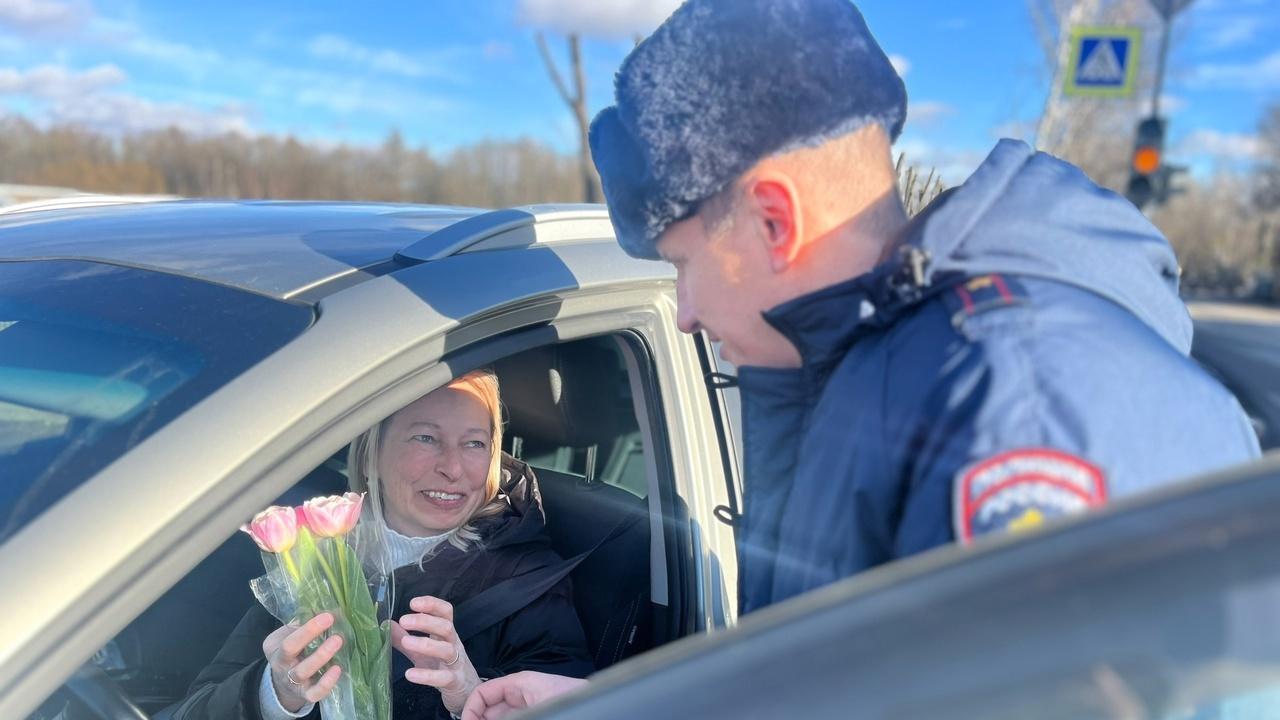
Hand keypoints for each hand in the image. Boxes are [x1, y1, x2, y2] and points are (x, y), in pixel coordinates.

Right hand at [262, 612, 342, 712]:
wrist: (282, 684)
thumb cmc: (290, 653)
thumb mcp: (287, 638)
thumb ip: (301, 626)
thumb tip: (329, 609)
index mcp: (278, 649)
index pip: (289, 637)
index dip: (308, 628)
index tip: (328, 616)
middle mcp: (282, 665)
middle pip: (291, 650)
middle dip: (310, 634)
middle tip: (332, 624)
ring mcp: (294, 682)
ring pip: (303, 671)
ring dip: (322, 656)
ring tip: (338, 642)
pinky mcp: (305, 695)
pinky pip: (314, 693)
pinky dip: (326, 683)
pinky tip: (338, 669)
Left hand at [391, 595, 480, 715]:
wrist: (466, 691)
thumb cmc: (442, 666)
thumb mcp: (422, 651)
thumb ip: (404, 638)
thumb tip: (385, 623)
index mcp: (446, 634)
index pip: (445, 612)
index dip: (432, 604)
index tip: (413, 603)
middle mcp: (454, 645)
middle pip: (446, 627)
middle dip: (426, 621)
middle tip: (404, 620)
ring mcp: (456, 663)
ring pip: (447, 650)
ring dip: (426, 644)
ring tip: (405, 642)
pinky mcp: (455, 682)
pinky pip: (444, 677)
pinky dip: (427, 676)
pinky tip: (410, 674)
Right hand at [461, 672, 588, 719]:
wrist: (601, 709)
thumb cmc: (571, 699)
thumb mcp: (531, 706)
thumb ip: (505, 714)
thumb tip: (480, 717)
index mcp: (518, 683)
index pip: (482, 693)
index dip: (469, 711)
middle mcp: (522, 695)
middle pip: (489, 710)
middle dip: (480, 719)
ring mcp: (529, 707)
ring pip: (501, 716)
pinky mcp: (537, 713)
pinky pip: (515, 717)